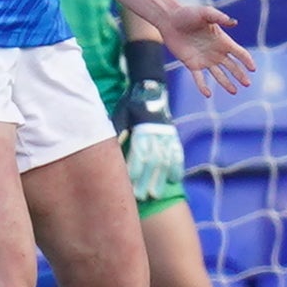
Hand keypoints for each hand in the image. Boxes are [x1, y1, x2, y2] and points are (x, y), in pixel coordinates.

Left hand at [114, 72, 184, 200]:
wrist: (150, 89)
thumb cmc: (129, 105)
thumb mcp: (120, 115)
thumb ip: (117, 132)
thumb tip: (108, 149)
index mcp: (141, 129)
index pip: (139, 153)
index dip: (135, 169)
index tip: (129, 184)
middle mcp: (156, 134)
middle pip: (153, 161)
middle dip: (147, 180)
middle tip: (141, 197)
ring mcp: (167, 135)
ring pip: (166, 160)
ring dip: (161, 179)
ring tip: (156, 195)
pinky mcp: (173, 136)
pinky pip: (177, 153)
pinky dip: (177, 167)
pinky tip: (175, 179)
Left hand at [160, 5, 254, 94]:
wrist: (170, 20)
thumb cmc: (188, 14)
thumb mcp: (205, 13)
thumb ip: (219, 17)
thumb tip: (234, 22)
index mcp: (223, 41)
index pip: (239, 53)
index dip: (247, 60)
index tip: (253, 68)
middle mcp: (216, 52)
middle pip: (232, 66)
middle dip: (240, 75)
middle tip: (247, 84)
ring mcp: (205, 60)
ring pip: (219, 75)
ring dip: (226, 84)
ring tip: (234, 92)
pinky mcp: (192, 64)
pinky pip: (199, 78)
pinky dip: (203, 86)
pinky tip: (208, 95)